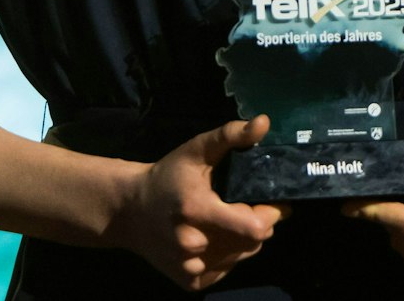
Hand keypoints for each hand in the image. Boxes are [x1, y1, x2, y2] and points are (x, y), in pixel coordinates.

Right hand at [106, 114, 287, 290]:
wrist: (128, 211)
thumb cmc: (167, 177)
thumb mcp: (196, 150)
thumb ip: (231, 135)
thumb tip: (264, 122)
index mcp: (197, 210)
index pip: (254, 227)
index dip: (271, 213)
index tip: (275, 200)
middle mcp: (193, 245)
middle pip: (252, 242)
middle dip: (260, 223)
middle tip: (249, 205)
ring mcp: (190, 267)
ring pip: (242, 256)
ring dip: (246, 239)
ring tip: (232, 219)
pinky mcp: (189, 281)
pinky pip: (226, 269)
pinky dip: (230, 254)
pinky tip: (217, 237)